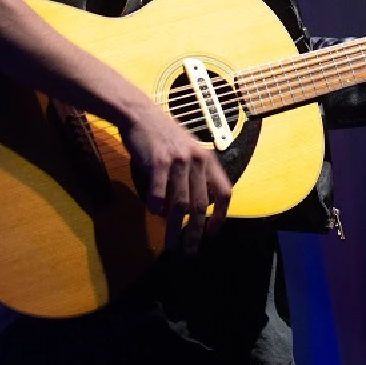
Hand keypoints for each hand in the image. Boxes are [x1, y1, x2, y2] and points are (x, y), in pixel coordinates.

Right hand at [120, 101, 230, 253]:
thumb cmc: (163, 134)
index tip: (212, 233)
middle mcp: (197, 160)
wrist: (141, 113)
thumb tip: (194, 209)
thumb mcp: (188, 150)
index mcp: (207, 159)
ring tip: (171, 245)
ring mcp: (178, 161)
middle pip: (201, 205)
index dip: (221, 216)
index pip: (224, 192)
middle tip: (190, 251)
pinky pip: (158, 193)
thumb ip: (194, 175)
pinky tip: (153, 213)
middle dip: (196, 232)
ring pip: (180, 204)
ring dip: (175, 229)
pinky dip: (156, 207)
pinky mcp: (158, 161)